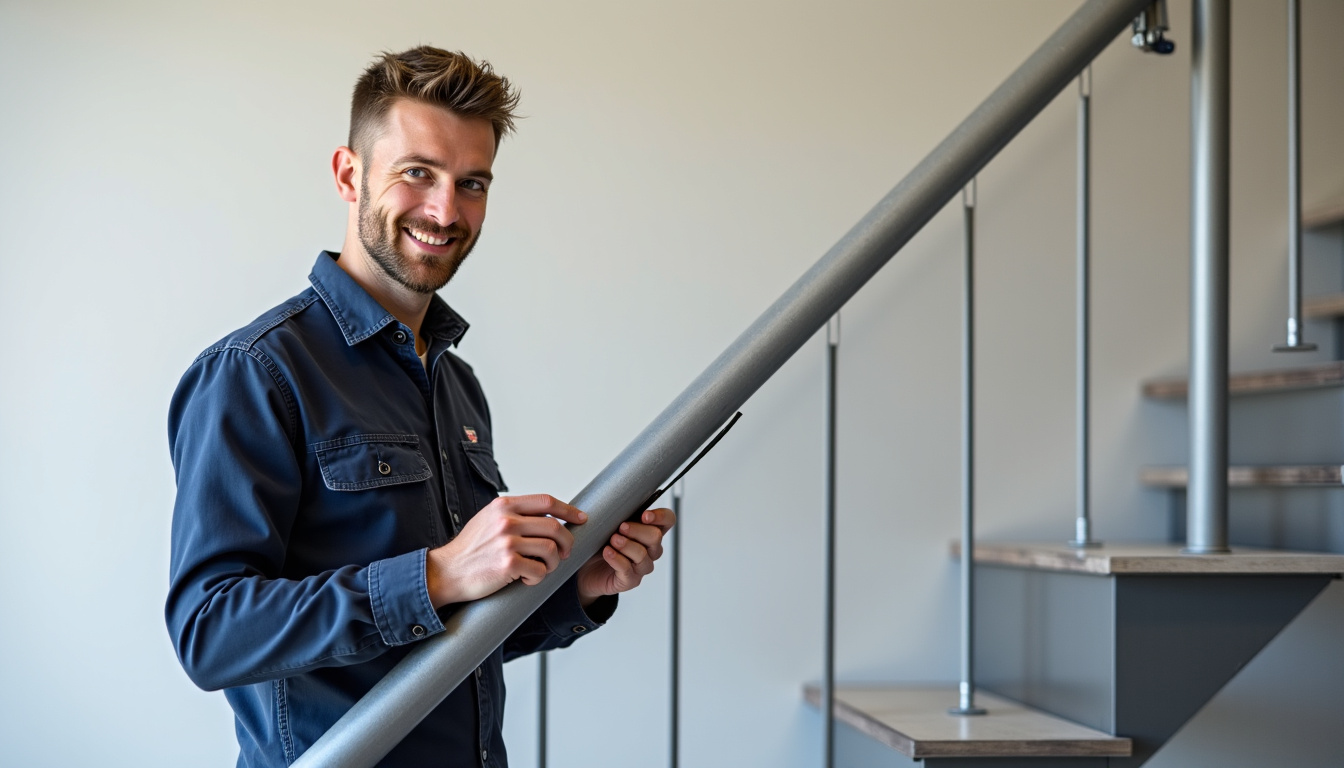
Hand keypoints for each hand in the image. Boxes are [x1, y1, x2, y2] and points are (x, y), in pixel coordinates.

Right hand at [426, 494, 587, 607]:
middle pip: (554, 527)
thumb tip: (547, 515)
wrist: (446, 572)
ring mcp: (507, 541)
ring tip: (543, 569)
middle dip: (566, 543)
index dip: (568, 510)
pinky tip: (528, 579)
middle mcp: (506, 520)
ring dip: (553, 563)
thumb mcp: (488, 519)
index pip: (546, 501)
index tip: (581, 518)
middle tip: (564, 554)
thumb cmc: (470, 549)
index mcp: (504, 506)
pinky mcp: (508, 564)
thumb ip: (513, 514)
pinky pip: (540, 570)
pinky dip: (539, 578)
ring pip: (551, 549)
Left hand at [576, 507, 675, 605]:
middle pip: (655, 537)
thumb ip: (615, 512)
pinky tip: (608, 552)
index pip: (667, 520)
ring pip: (642, 555)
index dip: (661, 517)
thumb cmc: (599, 544)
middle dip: (638, 530)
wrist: (585, 570)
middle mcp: (650, 549)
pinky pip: (628, 570)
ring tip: (612, 540)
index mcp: (649, 531)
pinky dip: (617, 559)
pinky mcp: (630, 580)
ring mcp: (641, 566)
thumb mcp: (608, 524)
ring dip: (627, 545)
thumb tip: (610, 498)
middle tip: (621, 526)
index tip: (645, 515)